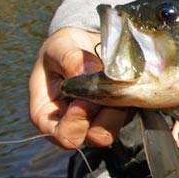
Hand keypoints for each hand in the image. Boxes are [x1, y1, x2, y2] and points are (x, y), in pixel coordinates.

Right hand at [28, 27, 132, 149]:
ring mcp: (98, 119)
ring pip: (117, 126)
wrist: (83, 41)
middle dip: (106, 114)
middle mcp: (74, 123)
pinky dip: (130, 97)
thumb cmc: (62, 48)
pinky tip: (124, 78)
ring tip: (115, 78)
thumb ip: (70, 60)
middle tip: (106, 87)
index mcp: (48, 115)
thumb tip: (89, 73)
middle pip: (96, 136)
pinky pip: (130, 112)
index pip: (63, 135)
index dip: (76, 123)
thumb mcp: (59, 48)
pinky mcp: (118, 112)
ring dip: (121, 104)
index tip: (84, 101)